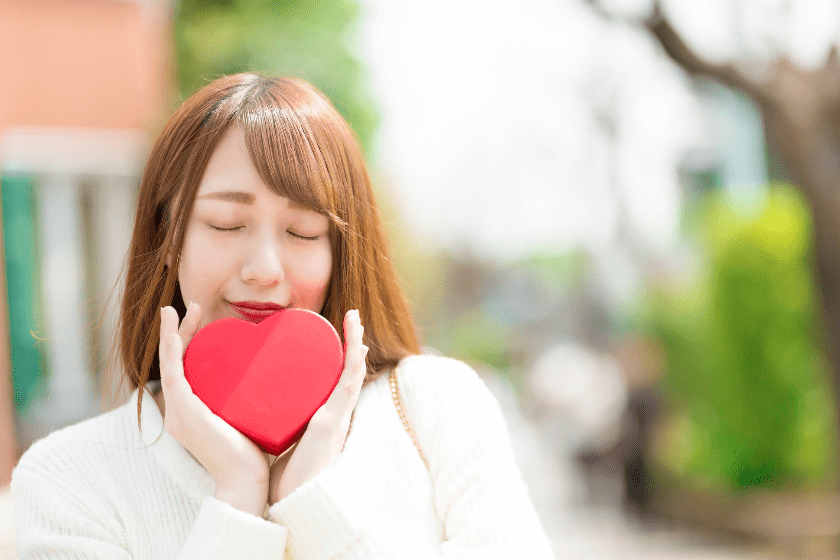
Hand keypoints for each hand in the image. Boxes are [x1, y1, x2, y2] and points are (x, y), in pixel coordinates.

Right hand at [159, 303, 268, 515]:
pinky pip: (173, 378)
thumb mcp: (250, 419)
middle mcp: (179, 412)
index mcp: (191, 412)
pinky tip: (174, 333)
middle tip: (193, 305)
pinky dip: (171, 354)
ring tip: (183, 309)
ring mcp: (179, 414)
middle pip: (174, 362)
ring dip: (172, 334)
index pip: (185, 368)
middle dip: (178, 330)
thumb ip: (255, 401)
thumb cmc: (255, 455)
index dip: (188, 340)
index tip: (203, 315)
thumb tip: (273, 380)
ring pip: (170, 364)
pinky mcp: (185, 415)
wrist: (248, 483)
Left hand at [268, 309, 367, 503]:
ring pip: (353, 369)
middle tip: (347, 318)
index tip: (329, 338)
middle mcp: (334, 412)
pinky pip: (350, 380)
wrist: (292, 500)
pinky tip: (356, 337)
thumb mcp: (276, 441)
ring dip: (356, 340)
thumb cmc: (283, 478)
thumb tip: (247, 414)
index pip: (332, 381)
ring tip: (353, 316)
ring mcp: (337, 414)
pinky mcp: (334, 417)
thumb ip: (267, 428)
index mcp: (322, 417)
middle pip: (346, 370)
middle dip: (350, 342)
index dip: (335, 358)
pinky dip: (355, 356)